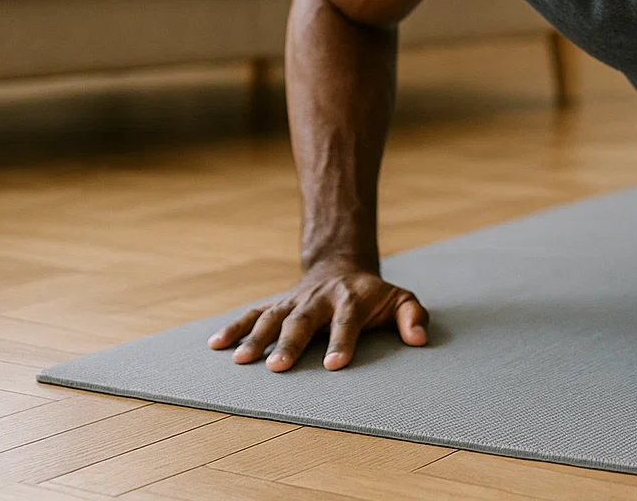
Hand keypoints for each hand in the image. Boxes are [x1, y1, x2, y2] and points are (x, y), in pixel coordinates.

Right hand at [206, 258, 429, 371]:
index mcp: (351, 300)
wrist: (341, 268)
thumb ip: (413, 317)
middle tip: (277, 368)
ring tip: (242, 360)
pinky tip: (216, 345)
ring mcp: (295, 301)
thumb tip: (420, 340)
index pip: (347, 322)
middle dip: (290, 344)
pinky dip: (234, 328)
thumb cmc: (374, 296)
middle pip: (303, 321)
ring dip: (256, 338)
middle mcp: (319, 299)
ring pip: (273, 317)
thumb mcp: (401, 300)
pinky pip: (252, 314)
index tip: (335, 365)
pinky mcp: (277, 304)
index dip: (342, 342)